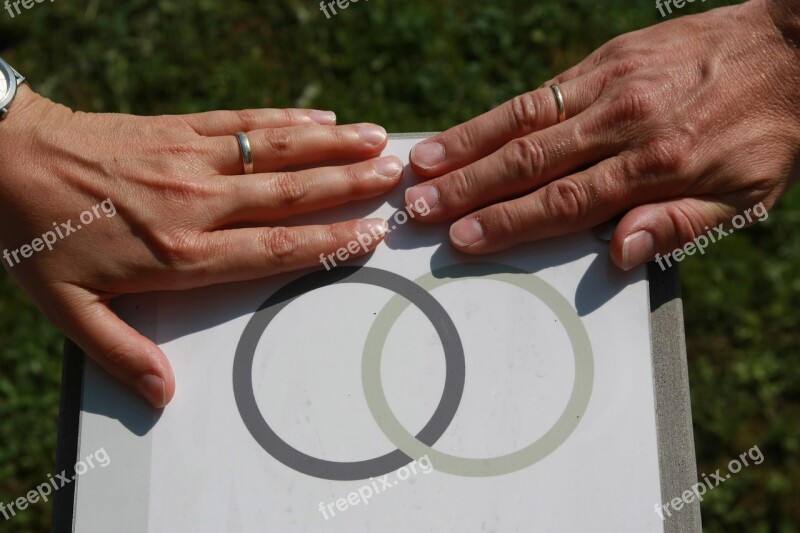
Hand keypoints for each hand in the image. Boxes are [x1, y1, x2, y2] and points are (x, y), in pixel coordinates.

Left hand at [0, 87, 401, 406]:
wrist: (4, 159)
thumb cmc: (38, 235)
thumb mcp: (67, 308)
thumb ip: (122, 352)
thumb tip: (163, 393)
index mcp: (182, 253)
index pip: (275, 247)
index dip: (330, 241)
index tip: (370, 233)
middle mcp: (199, 203)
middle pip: (291, 194)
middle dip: (350, 185)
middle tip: (396, 178)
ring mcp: (193, 159)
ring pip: (279, 151)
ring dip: (333, 146)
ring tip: (377, 141)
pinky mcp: (180, 128)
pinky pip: (244, 122)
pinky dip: (287, 119)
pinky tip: (320, 115)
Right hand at [405, 0, 799, 269]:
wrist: (794, 49)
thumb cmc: (767, 133)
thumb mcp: (745, 200)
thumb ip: (678, 228)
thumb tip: (619, 254)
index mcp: (657, 167)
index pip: (564, 203)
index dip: (508, 223)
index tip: (462, 239)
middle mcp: (624, 125)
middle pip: (529, 163)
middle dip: (467, 189)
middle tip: (418, 208)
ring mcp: (610, 87)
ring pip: (523, 122)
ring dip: (466, 147)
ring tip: (421, 167)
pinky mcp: (605, 61)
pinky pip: (540, 93)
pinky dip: (495, 115)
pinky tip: (464, 131)